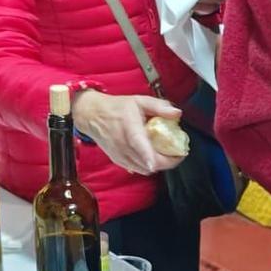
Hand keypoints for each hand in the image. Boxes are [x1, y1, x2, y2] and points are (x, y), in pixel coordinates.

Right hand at [71, 90, 186, 176]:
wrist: (92, 115)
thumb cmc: (116, 108)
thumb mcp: (139, 101)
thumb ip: (159, 107)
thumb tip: (177, 113)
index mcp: (130, 129)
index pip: (143, 148)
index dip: (157, 158)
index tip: (175, 157)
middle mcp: (124, 146)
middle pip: (150, 163)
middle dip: (169, 161)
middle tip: (178, 153)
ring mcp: (120, 156)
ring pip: (145, 169)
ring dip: (159, 164)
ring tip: (167, 154)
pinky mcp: (118, 161)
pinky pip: (138, 169)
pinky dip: (148, 165)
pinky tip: (153, 156)